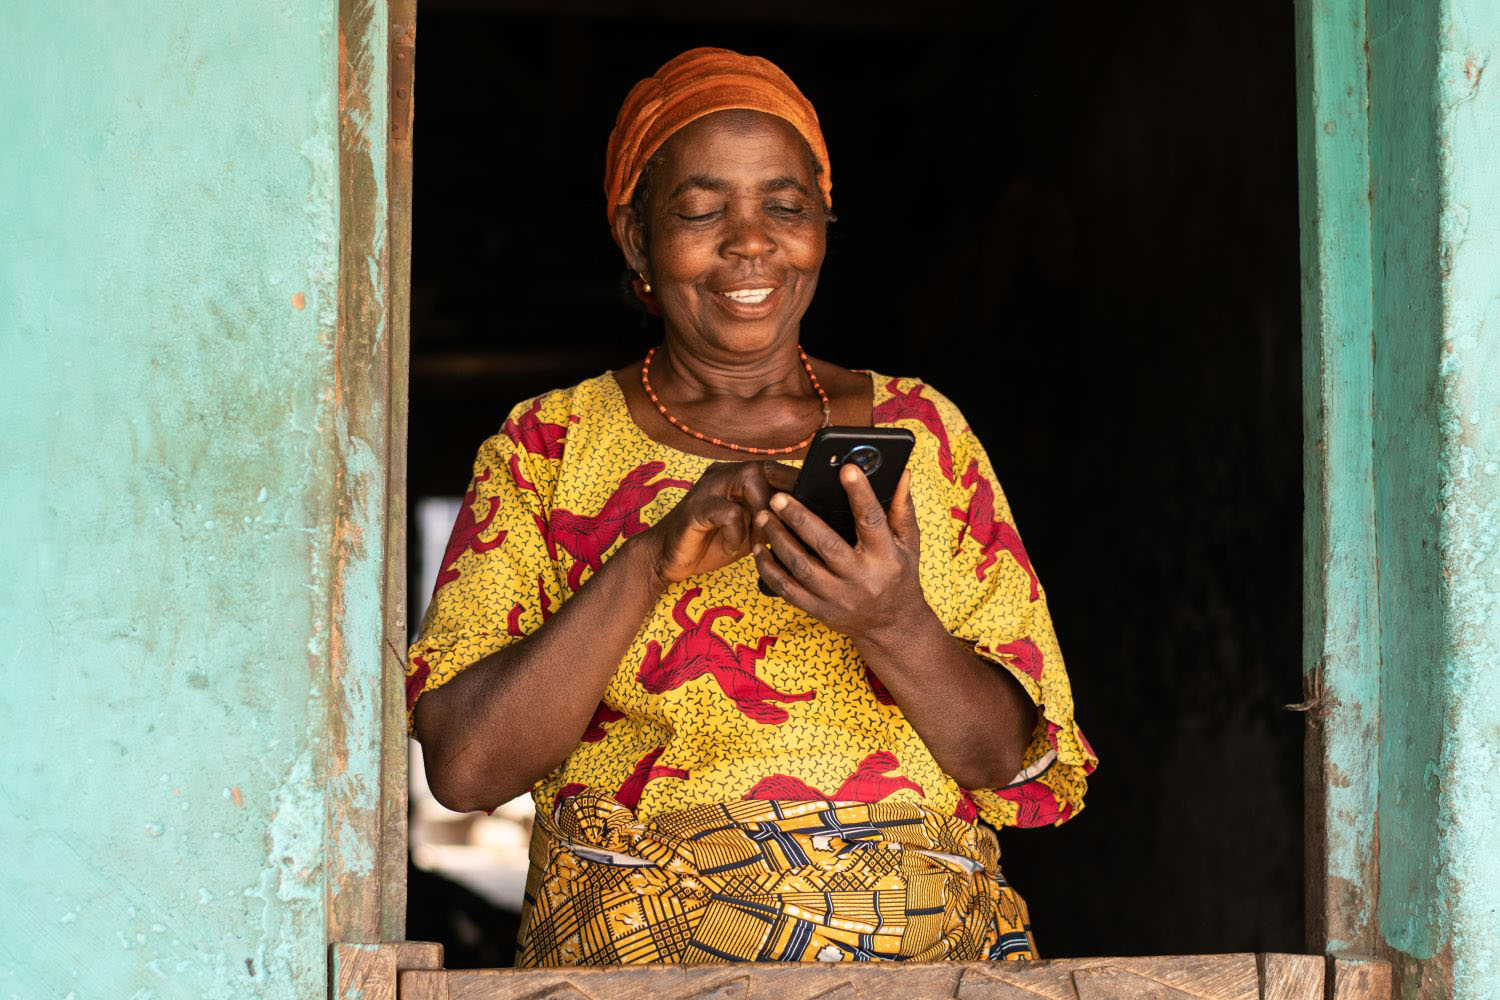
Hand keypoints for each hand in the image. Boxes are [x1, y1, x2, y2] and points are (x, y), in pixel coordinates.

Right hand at [644, 461, 797, 584]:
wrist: (667, 558)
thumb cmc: (711, 543)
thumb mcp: (750, 529)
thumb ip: (772, 519)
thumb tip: (809, 519)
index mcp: (736, 478)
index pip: (774, 469)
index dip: (796, 483)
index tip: (816, 503)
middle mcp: (723, 475)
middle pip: (764, 467)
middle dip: (783, 494)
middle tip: (790, 523)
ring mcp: (708, 488)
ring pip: (748, 479)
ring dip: (762, 510)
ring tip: (760, 536)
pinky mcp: (696, 508)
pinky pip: (728, 511)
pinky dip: (737, 532)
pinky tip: (733, 548)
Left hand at [753, 464, 928, 641]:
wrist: (892, 626)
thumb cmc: (899, 576)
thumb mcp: (908, 544)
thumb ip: (902, 508)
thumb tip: (902, 472)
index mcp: (885, 557)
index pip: (872, 521)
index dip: (860, 494)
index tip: (846, 469)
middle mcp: (862, 579)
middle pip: (827, 545)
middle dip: (800, 519)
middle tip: (778, 497)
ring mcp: (838, 598)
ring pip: (801, 568)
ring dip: (778, 541)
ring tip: (763, 517)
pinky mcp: (820, 611)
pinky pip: (788, 590)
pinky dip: (769, 569)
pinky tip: (758, 550)